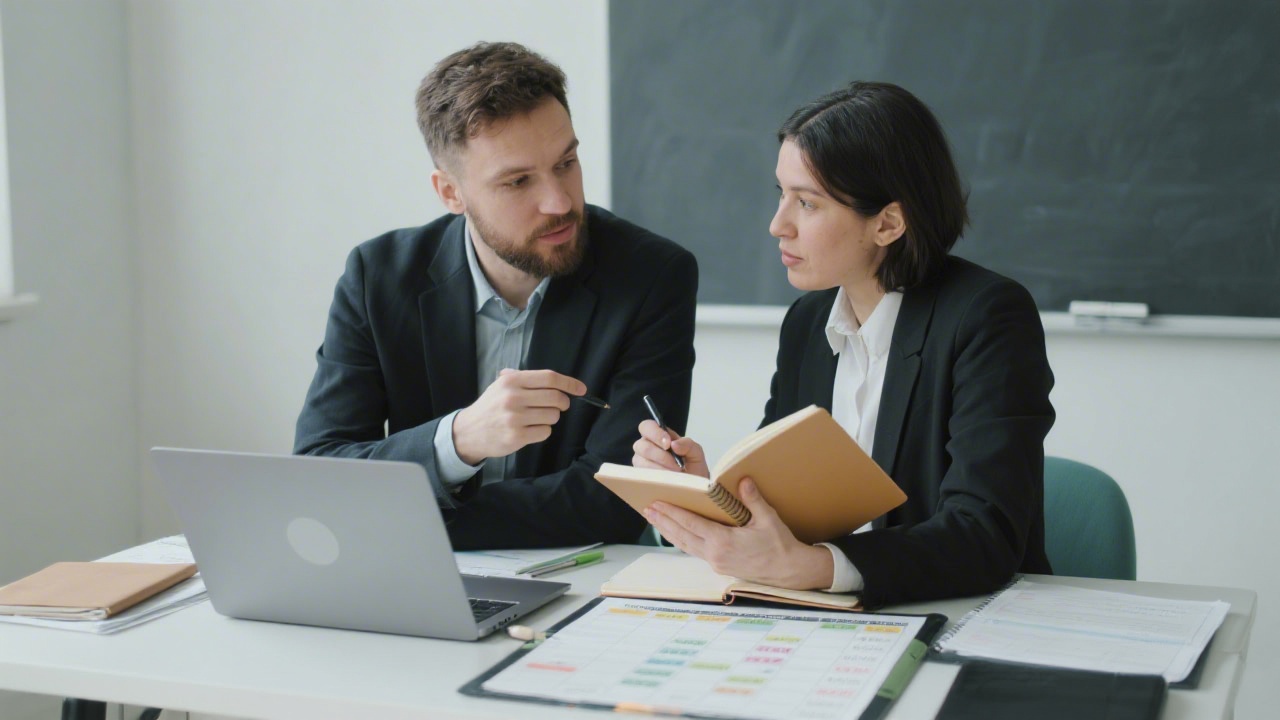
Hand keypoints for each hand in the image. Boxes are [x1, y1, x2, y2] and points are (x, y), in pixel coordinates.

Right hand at [453, 369, 585, 464]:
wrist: (468, 431)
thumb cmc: (490, 406)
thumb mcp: (500, 385)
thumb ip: (524, 379)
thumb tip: (557, 382)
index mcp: (512, 381)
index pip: (549, 378)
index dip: (569, 383)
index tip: (581, 389)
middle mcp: (513, 397)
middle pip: (556, 397)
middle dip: (563, 403)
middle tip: (559, 406)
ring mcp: (515, 418)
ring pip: (553, 416)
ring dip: (550, 418)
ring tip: (536, 418)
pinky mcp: (516, 436)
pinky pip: (545, 432)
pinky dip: (542, 431)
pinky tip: (530, 429)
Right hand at [631, 420, 710, 476]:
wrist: (694, 488)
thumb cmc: (693, 468)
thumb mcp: (696, 453)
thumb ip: (688, 444)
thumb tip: (673, 444)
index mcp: (658, 437)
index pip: (647, 427)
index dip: (655, 433)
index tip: (668, 444)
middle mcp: (646, 448)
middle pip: (641, 445)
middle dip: (660, 455)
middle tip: (676, 465)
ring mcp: (642, 463)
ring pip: (640, 461)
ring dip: (659, 468)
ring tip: (674, 475)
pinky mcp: (641, 478)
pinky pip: (641, 476)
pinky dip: (655, 478)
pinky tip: (667, 481)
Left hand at [643, 478, 834, 589]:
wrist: (790, 571)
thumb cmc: (780, 545)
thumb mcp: (768, 519)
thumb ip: (752, 499)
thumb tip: (742, 480)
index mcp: (724, 542)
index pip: (691, 524)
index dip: (673, 513)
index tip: (658, 503)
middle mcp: (715, 555)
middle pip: (682, 535)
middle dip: (664, 521)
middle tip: (647, 508)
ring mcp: (716, 563)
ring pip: (685, 545)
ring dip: (669, 532)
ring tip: (655, 519)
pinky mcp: (719, 566)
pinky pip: (694, 551)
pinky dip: (682, 540)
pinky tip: (675, 533)